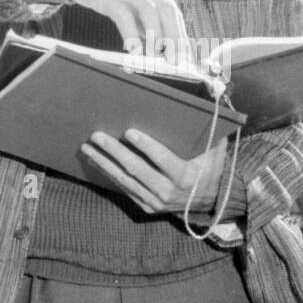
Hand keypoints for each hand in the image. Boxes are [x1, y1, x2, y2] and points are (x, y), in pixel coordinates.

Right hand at [61, 0, 189, 61]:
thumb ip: (141, 16)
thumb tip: (155, 45)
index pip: (173, 11)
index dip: (181, 35)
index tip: (184, 56)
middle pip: (166, 10)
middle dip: (174, 38)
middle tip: (174, 61)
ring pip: (150, 12)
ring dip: (156, 37)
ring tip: (155, 57)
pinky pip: (123, 16)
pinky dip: (130, 34)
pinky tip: (133, 50)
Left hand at [81, 129, 227, 215]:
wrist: (212, 200)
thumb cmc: (210, 166)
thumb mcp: (215, 147)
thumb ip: (209, 126)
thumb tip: (207, 96)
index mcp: (186, 175)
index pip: (163, 159)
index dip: (145, 145)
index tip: (128, 131)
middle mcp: (169, 191)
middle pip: (137, 169)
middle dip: (114, 151)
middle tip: (96, 135)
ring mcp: (156, 202)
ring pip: (125, 180)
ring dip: (104, 163)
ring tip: (87, 147)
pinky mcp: (147, 206)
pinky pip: (125, 189)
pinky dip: (108, 174)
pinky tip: (95, 162)